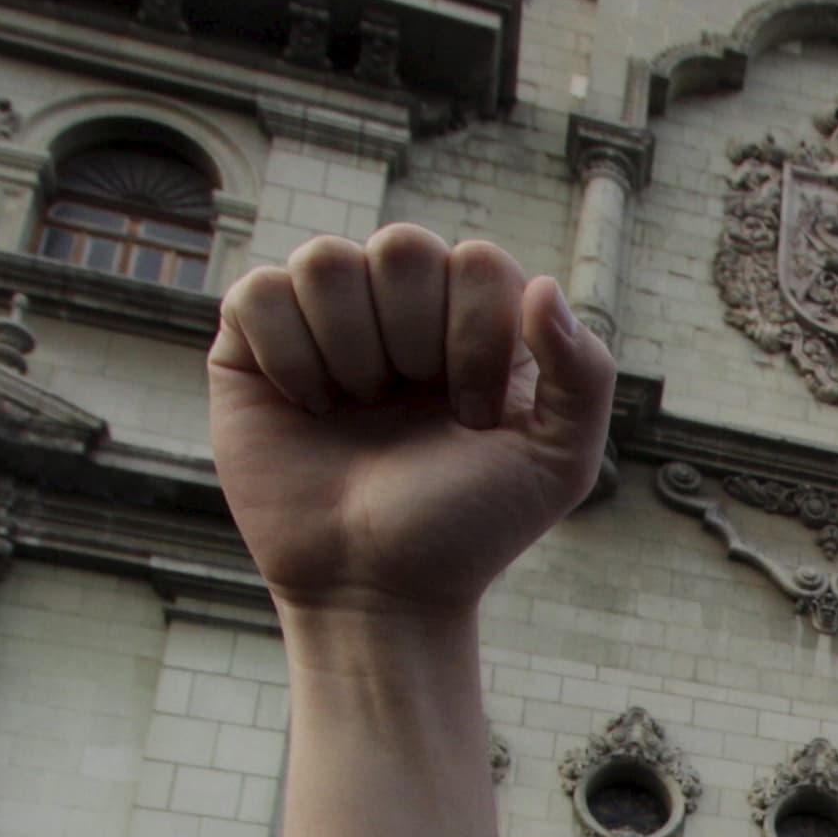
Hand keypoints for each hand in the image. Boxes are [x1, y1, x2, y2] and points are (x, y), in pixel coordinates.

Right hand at [208, 226, 614, 629]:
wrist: (376, 590)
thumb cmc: (466, 527)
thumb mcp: (557, 464)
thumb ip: (583, 373)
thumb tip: (541, 286)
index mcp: (472, 320)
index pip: (476, 261)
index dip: (474, 336)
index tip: (469, 416)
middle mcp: (398, 309)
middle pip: (401, 246)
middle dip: (411, 340)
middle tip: (406, 409)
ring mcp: (324, 322)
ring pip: (325, 260)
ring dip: (349, 348)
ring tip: (355, 408)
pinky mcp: (253, 346)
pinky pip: (258, 292)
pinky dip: (288, 355)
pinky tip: (308, 406)